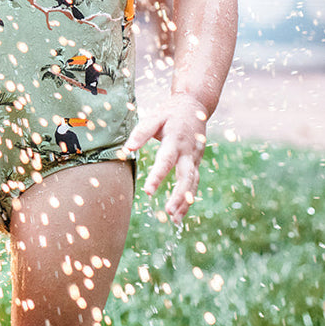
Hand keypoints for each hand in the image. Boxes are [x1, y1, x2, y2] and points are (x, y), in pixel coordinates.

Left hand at [125, 92, 208, 222]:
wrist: (195, 105)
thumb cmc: (170, 112)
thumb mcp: (155, 117)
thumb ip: (141, 132)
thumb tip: (127, 149)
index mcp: (176, 140)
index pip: (166, 161)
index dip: (158, 176)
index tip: (148, 192)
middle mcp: (188, 151)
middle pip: (186, 177)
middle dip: (179, 195)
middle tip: (168, 212)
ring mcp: (195, 158)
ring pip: (193, 183)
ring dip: (185, 202)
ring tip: (175, 220)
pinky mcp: (197, 162)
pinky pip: (194, 182)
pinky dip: (189, 197)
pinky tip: (180, 212)